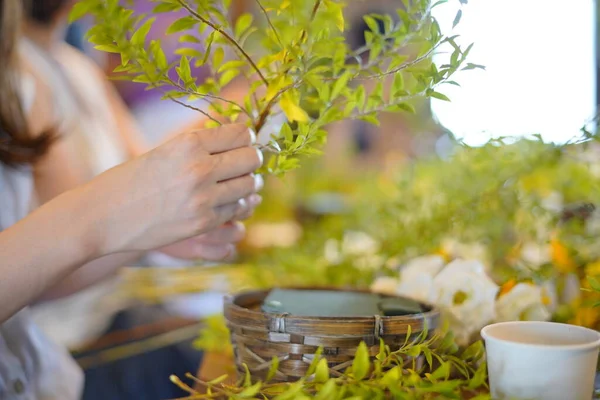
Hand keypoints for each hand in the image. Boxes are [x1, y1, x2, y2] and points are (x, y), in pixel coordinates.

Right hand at [86, 123, 262, 255]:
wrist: (103, 216)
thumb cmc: (132, 180)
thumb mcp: (166, 151)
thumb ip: (202, 146)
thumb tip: (241, 137)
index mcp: (189, 144)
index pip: (242, 134)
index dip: (246, 138)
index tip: (240, 143)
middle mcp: (200, 168)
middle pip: (252, 159)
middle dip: (250, 161)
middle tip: (240, 165)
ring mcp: (203, 198)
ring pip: (249, 185)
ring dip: (246, 184)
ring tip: (232, 184)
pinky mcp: (203, 223)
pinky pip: (236, 209)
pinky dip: (234, 205)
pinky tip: (220, 202)